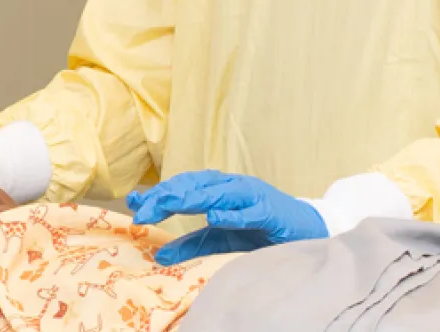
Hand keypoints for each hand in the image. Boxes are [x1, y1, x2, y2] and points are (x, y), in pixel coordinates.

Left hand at [127, 170, 326, 265]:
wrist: (306, 229)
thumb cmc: (261, 230)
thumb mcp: (221, 238)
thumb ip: (192, 243)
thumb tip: (159, 254)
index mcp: (218, 189)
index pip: (182, 186)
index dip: (158, 193)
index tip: (134, 203)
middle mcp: (231, 186)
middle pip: (194, 185)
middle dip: (166, 196)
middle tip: (142, 210)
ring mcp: (251, 195)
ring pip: (217, 192)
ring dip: (191, 197)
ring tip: (167, 204)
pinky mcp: (270, 210)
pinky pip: (248, 211)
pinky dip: (231, 213)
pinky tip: (214, 216)